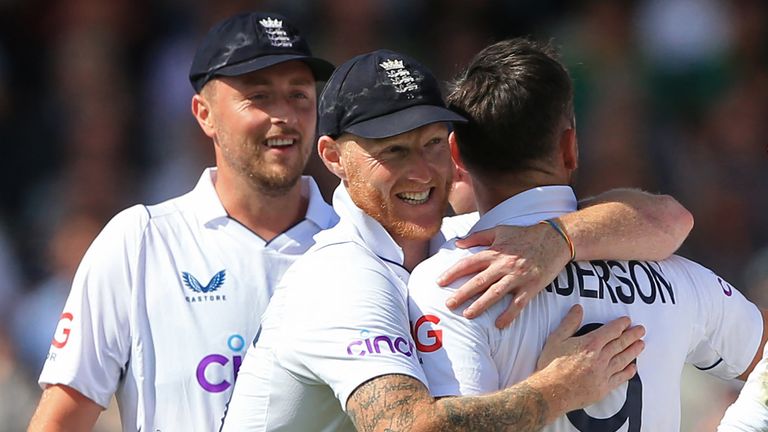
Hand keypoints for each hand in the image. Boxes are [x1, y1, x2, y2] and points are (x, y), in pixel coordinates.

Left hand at [437, 224, 569, 327]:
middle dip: (462, 293)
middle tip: (448, 305)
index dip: (453, 272)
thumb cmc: (525, 235)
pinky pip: (518, 304)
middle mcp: (504, 264)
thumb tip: (457, 244)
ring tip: (467, 315)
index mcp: (495, 252)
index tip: (440, 282)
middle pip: (479, 281)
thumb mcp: (500, 230)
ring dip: (480, 305)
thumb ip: (478, 237)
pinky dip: (509, 315)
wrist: (555, 239)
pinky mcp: (531, 286)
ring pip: (495, 293)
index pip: (469, 263)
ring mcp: (518, 276)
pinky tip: (499, 325)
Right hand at [535, 305, 644, 411]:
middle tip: (641, 330)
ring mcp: (603, 373)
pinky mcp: (603, 387)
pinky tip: (633, 368)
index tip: (627, 321)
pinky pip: (620, 378)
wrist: (551, 392)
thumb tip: (578, 309)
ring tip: (641, 344)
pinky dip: (628, 372)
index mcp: (590, 344)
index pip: (611, 331)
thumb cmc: (551, 366)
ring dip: (633, 351)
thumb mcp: (556, 339)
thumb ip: (569, 323)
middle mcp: (600, 358)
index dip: (621, 324)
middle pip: (621, 344)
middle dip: (632, 335)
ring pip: (623, 359)